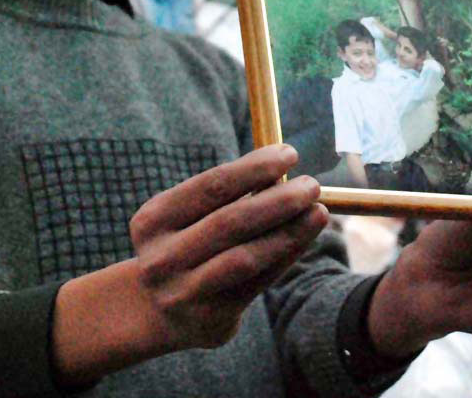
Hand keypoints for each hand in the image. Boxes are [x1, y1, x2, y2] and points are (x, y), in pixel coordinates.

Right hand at [51, 145, 327, 383]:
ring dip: (288, 232)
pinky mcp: (210, 319)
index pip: (211, 186)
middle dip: (278, 200)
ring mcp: (183, 292)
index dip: (253, 168)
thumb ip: (228, 196)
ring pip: (246, 257)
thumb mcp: (188, 217)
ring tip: (318, 212)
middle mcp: (161, 258)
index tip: (288, 153)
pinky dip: (285, 256)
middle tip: (312, 185)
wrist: (155, 312)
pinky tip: (305, 237)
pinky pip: (257, 283)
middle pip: (230, 222)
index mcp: (153, 220)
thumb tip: (282, 169)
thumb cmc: (185, 245)